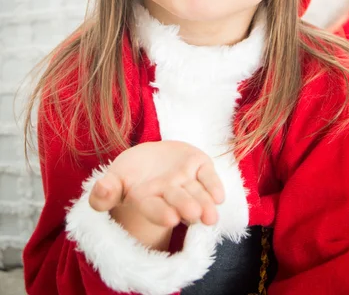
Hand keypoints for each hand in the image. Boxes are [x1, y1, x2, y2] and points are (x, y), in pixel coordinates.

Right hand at [88, 141, 224, 227]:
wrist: (151, 160)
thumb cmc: (130, 174)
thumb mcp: (114, 178)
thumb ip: (106, 189)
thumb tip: (100, 194)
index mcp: (147, 199)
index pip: (153, 208)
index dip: (160, 213)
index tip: (170, 218)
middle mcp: (170, 194)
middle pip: (179, 201)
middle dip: (186, 207)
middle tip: (194, 214)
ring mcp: (186, 180)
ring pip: (197, 193)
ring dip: (205, 203)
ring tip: (210, 215)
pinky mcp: (199, 166)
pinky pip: (209, 177)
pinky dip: (214, 186)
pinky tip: (219, 197)